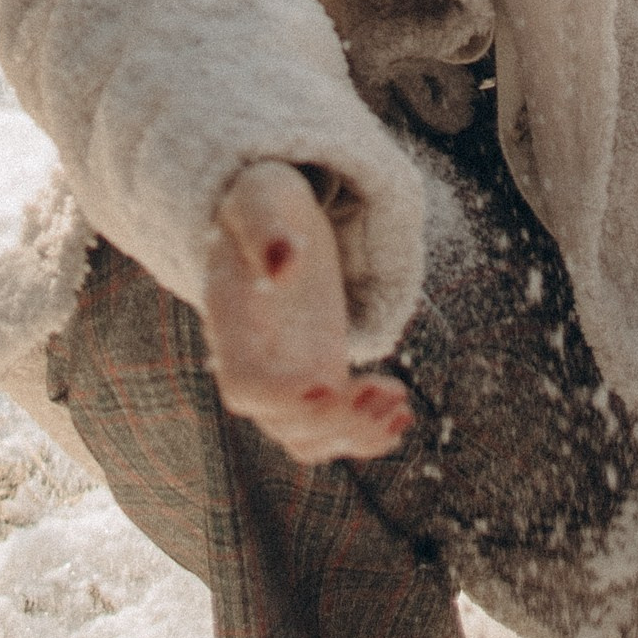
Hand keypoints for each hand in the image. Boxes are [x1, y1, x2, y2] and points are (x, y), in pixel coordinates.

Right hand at [199, 162, 412, 465]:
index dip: (281, 400)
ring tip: (399, 403)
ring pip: (312, 439)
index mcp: (234, 326)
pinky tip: (403, 409)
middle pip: (284, 425)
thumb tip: (283, 263)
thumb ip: (266, 227)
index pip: (245, 386)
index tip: (324, 388)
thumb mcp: (262, 197)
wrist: (275, 218)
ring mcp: (288, 376)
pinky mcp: (320, 376)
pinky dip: (370, 431)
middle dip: (336, 424)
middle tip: (384, 394)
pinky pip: (337, 427)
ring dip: (357, 436)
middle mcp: (256, 363)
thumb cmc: (263, 202)